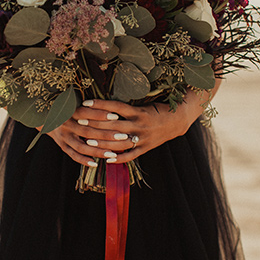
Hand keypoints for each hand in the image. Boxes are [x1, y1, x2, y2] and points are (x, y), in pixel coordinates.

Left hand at [47, 97, 197, 165]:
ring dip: (102, 143)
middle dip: (95, 124)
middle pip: (113, 125)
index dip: (100, 105)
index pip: (115, 107)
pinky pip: (131, 155)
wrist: (179, 120)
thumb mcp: (144, 103)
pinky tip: (106, 159)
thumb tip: (106, 100)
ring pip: (119, 142)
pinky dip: (119, 158)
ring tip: (87, 142)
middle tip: (80, 122)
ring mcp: (142, 138)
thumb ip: (127, 105)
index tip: (85, 103)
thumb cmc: (158, 108)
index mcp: (138, 111)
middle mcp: (139, 124)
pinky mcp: (145, 148)